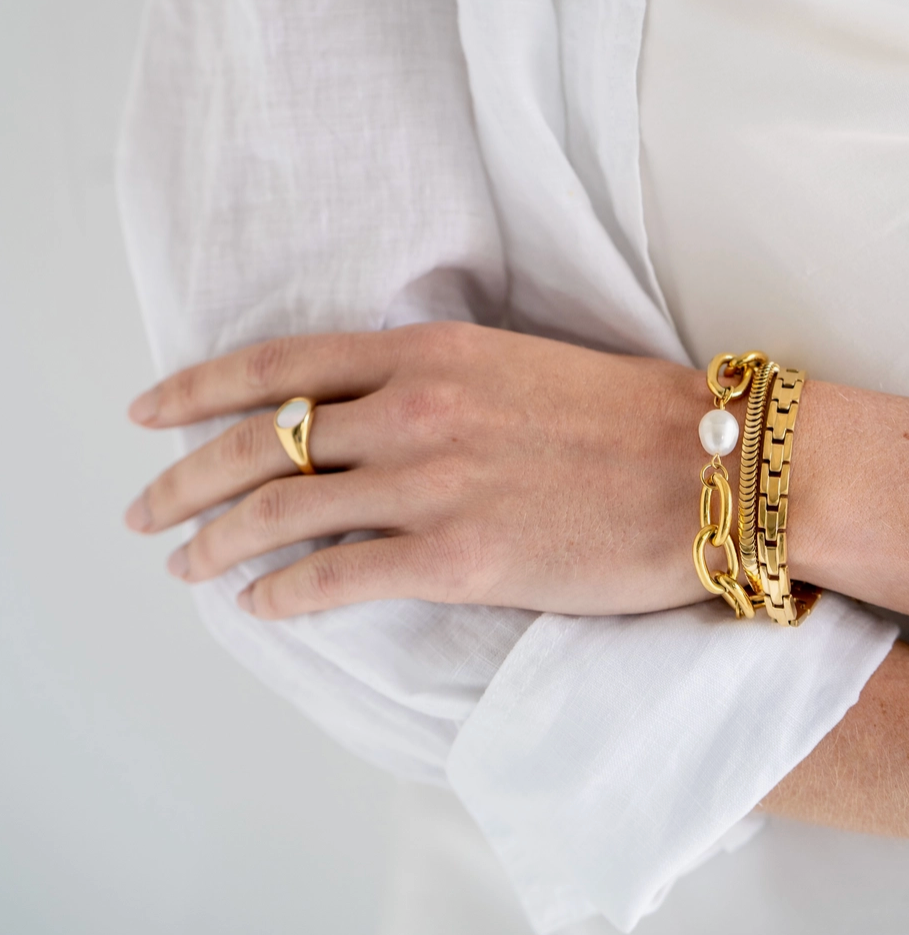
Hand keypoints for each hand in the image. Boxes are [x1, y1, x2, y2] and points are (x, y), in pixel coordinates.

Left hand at [125, 321, 723, 618]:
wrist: (715, 467)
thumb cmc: (627, 415)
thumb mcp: (513, 365)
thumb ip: (431, 381)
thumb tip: (365, 413)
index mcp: (428, 353)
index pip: (277, 366)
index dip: (195, 389)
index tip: (147, 414)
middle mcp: (415, 411)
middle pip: (258, 444)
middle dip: (183, 479)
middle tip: (143, 509)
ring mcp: (434, 484)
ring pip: (282, 513)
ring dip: (216, 542)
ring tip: (185, 564)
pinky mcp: (462, 559)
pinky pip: (339, 578)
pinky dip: (285, 595)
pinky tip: (261, 606)